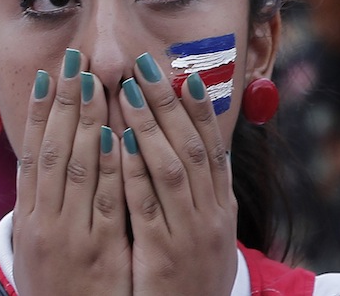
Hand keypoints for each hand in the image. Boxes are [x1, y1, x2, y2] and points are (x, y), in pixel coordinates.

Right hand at [12, 49, 131, 295]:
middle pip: (54, 150)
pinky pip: (108, 202)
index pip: (33, 153)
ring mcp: (71, 235)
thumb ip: (46, 204)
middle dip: (65, 103)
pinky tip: (119, 135)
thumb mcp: (41, 246)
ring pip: (79, 168)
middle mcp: (44, 221)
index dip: (41, 112)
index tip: (50, 75)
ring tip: (96, 81)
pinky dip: (113, 167)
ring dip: (88, 122)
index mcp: (30, 218)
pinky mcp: (100, 252)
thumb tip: (50, 159)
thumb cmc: (55, 289)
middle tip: (75, 61)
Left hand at [121, 54, 237, 295]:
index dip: (200, 109)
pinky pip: (147, 206)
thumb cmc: (191, 274)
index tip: (186, 72)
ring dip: (149, 127)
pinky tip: (118, 142)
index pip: (213, 147)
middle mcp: (212, 216)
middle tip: (146, 65)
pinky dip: (134, 172)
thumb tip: (185, 146)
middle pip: (192, 147)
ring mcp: (190, 235)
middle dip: (168, 103)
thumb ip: (197, 191)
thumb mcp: (204, 230)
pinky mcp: (164, 255)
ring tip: (126, 90)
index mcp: (222, 207)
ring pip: (171, 169)